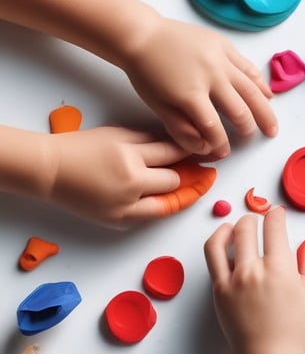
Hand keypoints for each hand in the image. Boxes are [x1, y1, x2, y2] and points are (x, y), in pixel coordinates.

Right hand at [43, 127, 190, 226]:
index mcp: (130, 156)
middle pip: (174, 181)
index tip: (206, 153)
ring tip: (198, 187)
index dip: (192, 153)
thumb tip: (178, 144)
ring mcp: (124, 205)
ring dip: (182, 194)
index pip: (172, 153)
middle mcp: (130, 182)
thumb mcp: (118, 134)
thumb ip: (149, 139)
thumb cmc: (82, 147)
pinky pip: (150, 216)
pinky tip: (173, 198)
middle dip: (187, 174)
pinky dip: (163, 206)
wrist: (49, 170)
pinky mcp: (117, 220)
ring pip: (168, 204)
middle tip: (204, 171)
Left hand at [119, 16, 277, 157]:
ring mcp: (221, 58)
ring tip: (273, 126)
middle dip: (248, 129)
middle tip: (252, 140)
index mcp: (190, 94)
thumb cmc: (146, 73)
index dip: (221, 144)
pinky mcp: (225, 46)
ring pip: (251, 89)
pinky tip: (268, 96)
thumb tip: (205, 148)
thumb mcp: (158, 106)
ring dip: (264, 111)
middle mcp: (211, 75)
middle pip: (239, 110)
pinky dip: (260, 83)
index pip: (214, 127)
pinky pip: (248, 67)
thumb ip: (182, 129)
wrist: (142, 35)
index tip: (223, 152)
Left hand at [204, 211, 304, 353]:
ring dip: (232, 226)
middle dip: (254, 218)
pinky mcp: (218, 290)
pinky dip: (217, 242)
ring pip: (224, 238)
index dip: (276, 215)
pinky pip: (212, 257)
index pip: (274, 227)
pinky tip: (223, 242)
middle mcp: (254, 270)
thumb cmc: (291, 331)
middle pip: (247, 228)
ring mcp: (233, 279)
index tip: (277, 213)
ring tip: (236, 225)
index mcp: (280, 268)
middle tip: (258, 219)